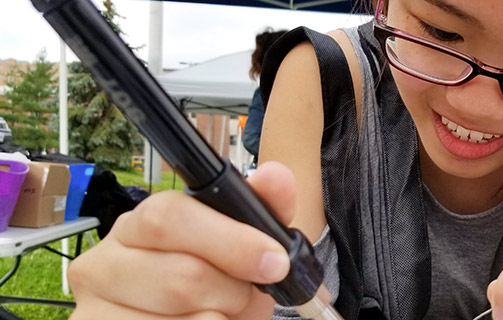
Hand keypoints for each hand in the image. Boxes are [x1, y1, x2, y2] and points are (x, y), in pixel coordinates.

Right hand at [68, 162, 298, 319]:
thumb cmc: (214, 291)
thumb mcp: (243, 252)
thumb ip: (261, 213)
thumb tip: (276, 175)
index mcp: (136, 226)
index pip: (169, 218)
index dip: (231, 241)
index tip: (273, 262)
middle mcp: (102, 264)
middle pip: (181, 277)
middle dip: (230, 292)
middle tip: (240, 298)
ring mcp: (93, 311)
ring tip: (217, 316)